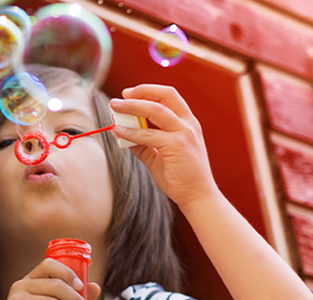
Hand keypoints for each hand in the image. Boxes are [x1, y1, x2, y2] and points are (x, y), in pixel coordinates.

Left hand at [109, 85, 220, 207]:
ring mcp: (184, 134)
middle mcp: (188, 124)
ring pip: (155, 110)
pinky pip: (148, 134)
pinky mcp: (177, 146)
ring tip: (115, 107)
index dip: (148, 91)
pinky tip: (118, 131)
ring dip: (132, 106)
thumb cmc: (180, 176)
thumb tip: (120, 131)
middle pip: (165, 96)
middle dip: (141, 92)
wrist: (197, 196)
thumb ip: (142, 142)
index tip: (129, 93)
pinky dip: (130, 131)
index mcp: (187, 123)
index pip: (169, 97)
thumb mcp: (158, 155)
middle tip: (120, 96)